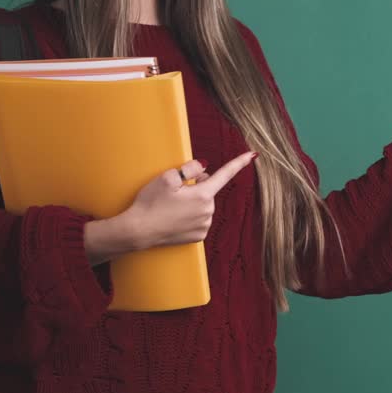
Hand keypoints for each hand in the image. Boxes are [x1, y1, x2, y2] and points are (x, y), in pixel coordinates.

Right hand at [85, 151, 256, 264]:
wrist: (138, 231)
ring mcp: (204, 226)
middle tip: (175, 190)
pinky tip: (174, 217)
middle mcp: (208, 212)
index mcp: (203, 195)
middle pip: (208, 189)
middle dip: (196, 185)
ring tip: (171, 206)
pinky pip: (199, 219)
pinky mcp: (197, 237)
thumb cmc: (150, 202)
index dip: (239, 163)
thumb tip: (204, 168)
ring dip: (192, 201)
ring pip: (203, 205)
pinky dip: (190, 215)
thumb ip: (190, 168)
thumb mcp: (167, 177)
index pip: (225, 174)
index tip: (253, 155)